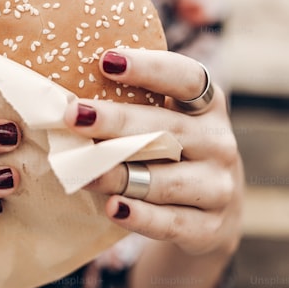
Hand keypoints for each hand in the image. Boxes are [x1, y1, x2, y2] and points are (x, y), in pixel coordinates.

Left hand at [63, 48, 242, 258]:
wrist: (212, 210)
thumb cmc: (173, 150)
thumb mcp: (166, 121)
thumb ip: (134, 104)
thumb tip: (70, 84)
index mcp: (208, 106)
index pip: (187, 78)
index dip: (149, 67)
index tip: (107, 60)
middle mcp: (219, 142)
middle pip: (166, 130)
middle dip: (116, 122)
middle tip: (73, 115)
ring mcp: (218, 187)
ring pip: (164, 179)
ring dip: (118, 173)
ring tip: (81, 168)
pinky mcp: (209, 227)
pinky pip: (171, 222)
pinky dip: (141, 216)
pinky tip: (113, 208)